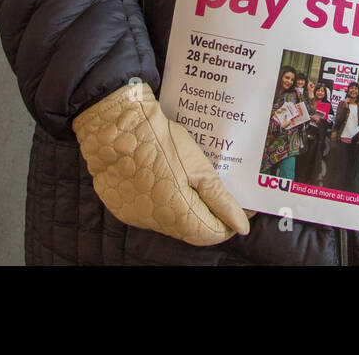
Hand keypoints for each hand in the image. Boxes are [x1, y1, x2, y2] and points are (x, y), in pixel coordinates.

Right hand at [73, 83, 251, 245]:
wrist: (114, 126)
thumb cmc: (159, 141)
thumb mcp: (198, 166)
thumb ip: (220, 199)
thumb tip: (242, 226)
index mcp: (176, 214)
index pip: (211, 233)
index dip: (229, 222)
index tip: (243, 208)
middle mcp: (154, 222)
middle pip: (191, 229)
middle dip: (210, 214)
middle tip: (224, 194)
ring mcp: (135, 215)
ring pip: (171, 222)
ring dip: (187, 208)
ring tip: (197, 183)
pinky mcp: (121, 206)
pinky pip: (150, 212)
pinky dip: (165, 203)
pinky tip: (170, 181)